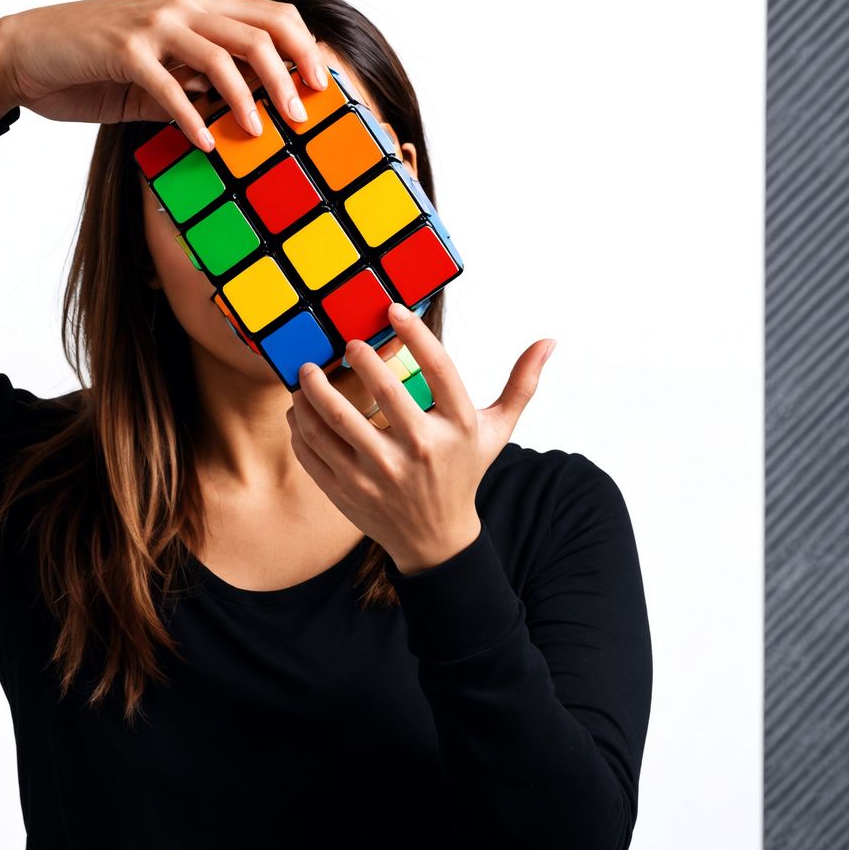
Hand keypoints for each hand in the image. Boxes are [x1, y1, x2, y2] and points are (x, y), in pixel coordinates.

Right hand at [0, 0, 331, 146]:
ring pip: (224, 54)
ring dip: (249, 98)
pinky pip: (169, 85)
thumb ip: (196, 89)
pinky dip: (192, 117)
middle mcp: (184, 6)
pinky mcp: (123, 50)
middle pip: (261, 33)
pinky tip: (206, 145)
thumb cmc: (93, 64)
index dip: (305, 49)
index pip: (273, 16)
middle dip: (290, 77)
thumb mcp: (157, 77)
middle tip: (302, 118)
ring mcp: (154, 24)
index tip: (322, 88)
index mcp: (198, 6)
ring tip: (260, 133)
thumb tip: (240, 119)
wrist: (28, 51)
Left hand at [286, 303, 556, 575]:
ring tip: (306, 371)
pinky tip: (299, 406)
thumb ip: (520, 385)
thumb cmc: (463, 472)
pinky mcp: (348, 491)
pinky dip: (301, 425)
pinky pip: (315, 451)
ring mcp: (380, 474)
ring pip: (336, 422)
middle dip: (360, 359)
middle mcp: (420, 450)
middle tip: (346, 343)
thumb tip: (549, 341)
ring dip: (314, 390)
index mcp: (456, 427)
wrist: (436, 540)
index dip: (415, 335)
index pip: (439, 369)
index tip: (394, 309)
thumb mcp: (496, 431)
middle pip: (383, 393)